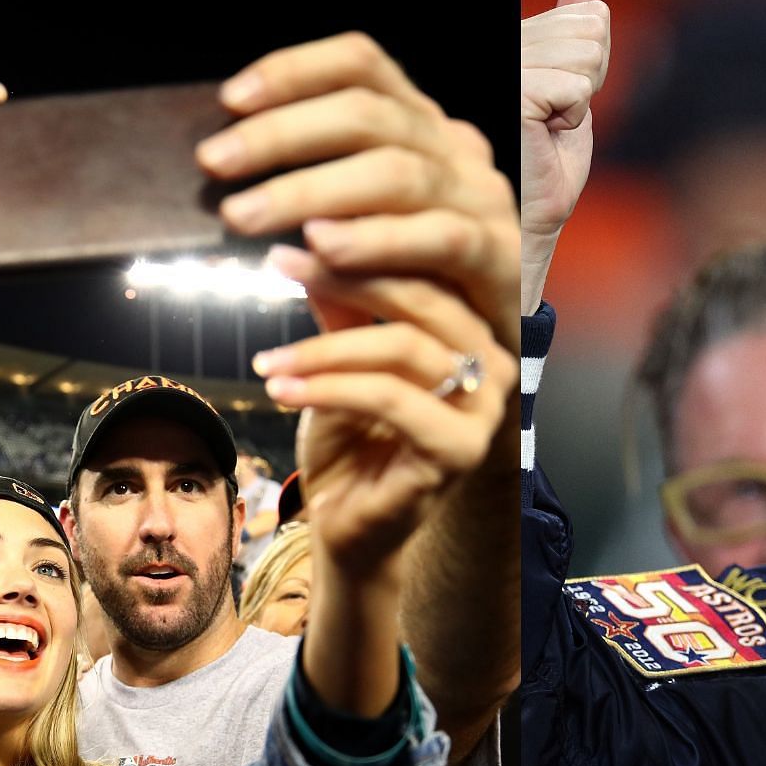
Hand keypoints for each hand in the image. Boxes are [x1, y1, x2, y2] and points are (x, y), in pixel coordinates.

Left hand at [198, 32, 518, 354]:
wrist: (486, 362)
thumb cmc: (409, 292)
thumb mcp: (357, 231)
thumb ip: (312, 197)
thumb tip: (229, 169)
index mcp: (421, 129)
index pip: (362, 66)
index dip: (297, 70)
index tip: (229, 99)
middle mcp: (456, 151)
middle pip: (368, 114)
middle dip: (283, 134)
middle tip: (215, 162)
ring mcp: (483, 201)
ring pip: (397, 173)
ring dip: (312, 189)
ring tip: (245, 214)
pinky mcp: (500, 258)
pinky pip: (439, 238)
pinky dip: (377, 241)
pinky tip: (322, 249)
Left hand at [253, 248, 515, 574]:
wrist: (348, 529)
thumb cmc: (348, 445)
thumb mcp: (336, 362)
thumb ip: (340, 308)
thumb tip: (317, 235)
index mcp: (473, 333)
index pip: (429, 268)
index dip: (362, 245)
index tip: (293, 240)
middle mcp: (495, 366)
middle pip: (424, 297)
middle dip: (345, 278)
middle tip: (282, 265)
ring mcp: (483, 411)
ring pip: (402, 346)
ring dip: (323, 349)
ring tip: (270, 360)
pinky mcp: (459, 450)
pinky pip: (389, 397)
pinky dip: (328, 387)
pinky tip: (282, 389)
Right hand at [521, 0, 609, 315]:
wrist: (522, 233)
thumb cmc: (541, 180)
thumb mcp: (569, 100)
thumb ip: (576, 45)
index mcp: (511, 45)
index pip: (587, 18)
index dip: (592, 67)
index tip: (558, 108)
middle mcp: (502, 48)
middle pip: (591, 28)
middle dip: (588, 80)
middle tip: (552, 126)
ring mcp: (504, 66)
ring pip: (587, 53)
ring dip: (579, 104)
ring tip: (543, 134)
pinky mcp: (509, 90)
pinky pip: (576, 87)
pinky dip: (572, 121)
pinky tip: (540, 141)